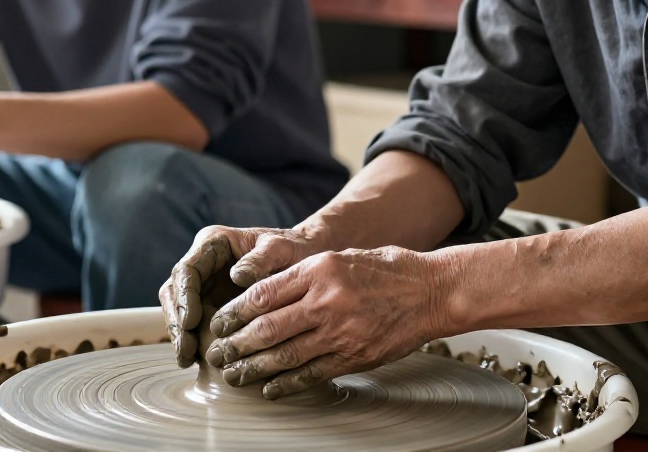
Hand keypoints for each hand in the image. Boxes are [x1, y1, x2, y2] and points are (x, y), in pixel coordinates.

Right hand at [159, 225, 329, 367]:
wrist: (304, 259)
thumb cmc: (293, 250)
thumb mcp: (281, 249)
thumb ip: (261, 259)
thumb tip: (237, 276)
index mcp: (213, 242)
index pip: (187, 270)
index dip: (184, 297)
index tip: (190, 323)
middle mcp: (203, 260)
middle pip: (175, 290)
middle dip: (177, 321)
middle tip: (186, 350)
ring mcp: (204, 281)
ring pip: (178, 307)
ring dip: (179, 333)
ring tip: (187, 359)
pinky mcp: (209, 301)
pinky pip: (191, 320)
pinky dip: (189, 338)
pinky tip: (194, 359)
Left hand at [204, 246, 452, 399]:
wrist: (430, 291)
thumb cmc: (382, 271)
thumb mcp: (337, 258)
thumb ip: (300, 276)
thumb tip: (257, 296)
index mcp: (318, 270)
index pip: (263, 294)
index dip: (234, 312)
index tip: (218, 323)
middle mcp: (327, 300)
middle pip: (268, 328)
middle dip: (236, 345)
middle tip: (217, 355)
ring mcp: (342, 331)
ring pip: (286, 355)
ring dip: (254, 369)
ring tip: (234, 376)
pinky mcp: (355, 356)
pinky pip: (313, 374)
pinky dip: (287, 384)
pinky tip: (269, 389)